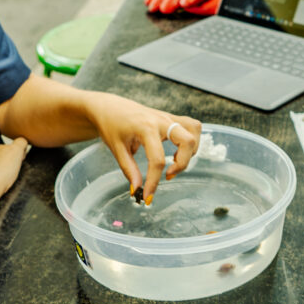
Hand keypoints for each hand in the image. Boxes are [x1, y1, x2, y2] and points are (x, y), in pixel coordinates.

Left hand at [86, 93, 200, 201]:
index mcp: (145, 128)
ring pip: (194, 130)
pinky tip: (176, 151)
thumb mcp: (117, 149)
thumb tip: (137, 189)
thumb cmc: (111, 125)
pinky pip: (190, 125)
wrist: (109, 107)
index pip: (157, 159)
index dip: (154, 181)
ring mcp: (167, 117)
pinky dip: (190, 140)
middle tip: (168, 175)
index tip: (148, 196)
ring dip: (190, 150)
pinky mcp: (170, 117)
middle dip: (182, 163)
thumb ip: (129, 169)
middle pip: (187, 141)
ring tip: (174, 161)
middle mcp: (160, 120)